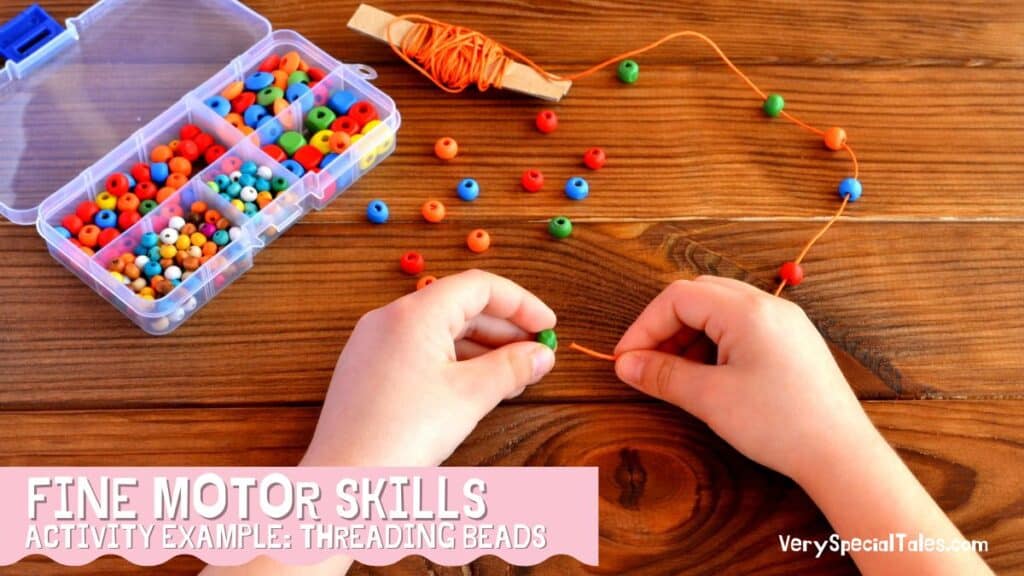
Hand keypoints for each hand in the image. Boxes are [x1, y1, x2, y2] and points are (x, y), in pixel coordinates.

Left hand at [302, 269, 556, 466]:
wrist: (343, 479)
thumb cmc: (401, 434)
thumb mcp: (469, 397)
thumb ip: (511, 368)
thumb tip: (541, 355)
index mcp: (413, 313)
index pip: (479, 286)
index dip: (521, 303)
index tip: (548, 326)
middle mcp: (389, 318)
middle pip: (459, 306)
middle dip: (504, 329)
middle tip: (536, 355)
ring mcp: (373, 343)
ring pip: (440, 330)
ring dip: (481, 348)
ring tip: (513, 377)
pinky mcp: (366, 368)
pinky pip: (419, 350)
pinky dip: (453, 361)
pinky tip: (475, 387)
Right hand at [613, 275, 874, 483]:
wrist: (842, 454)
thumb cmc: (779, 424)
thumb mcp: (710, 399)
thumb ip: (664, 375)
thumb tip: (626, 364)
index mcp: (746, 310)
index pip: (678, 297)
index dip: (644, 326)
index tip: (626, 360)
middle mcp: (767, 305)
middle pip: (699, 295)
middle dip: (665, 326)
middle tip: (648, 363)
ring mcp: (784, 322)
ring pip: (721, 309)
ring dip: (689, 334)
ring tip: (676, 373)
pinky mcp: (793, 341)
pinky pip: (743, 326)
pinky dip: (715, 342)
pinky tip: (709, 375)